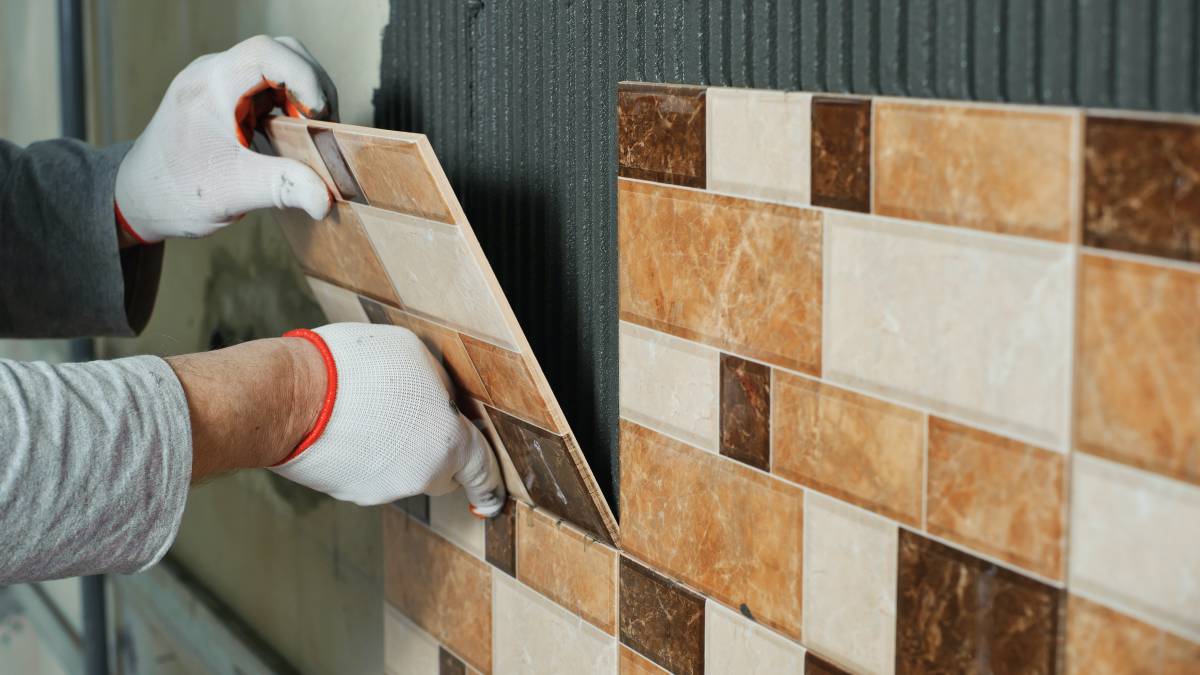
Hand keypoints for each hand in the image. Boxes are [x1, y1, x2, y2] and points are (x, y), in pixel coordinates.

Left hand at [115, 35, 337, 242]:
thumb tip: (324, 198)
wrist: (139, 198)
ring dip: (305, 95)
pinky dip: (292, 106)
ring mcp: (222, 84)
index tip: (320, 116)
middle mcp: (214, 74)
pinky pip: (271, 87)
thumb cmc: (175, 191)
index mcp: (210, 85)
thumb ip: (282, 188)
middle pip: (280, 52)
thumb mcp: (233, 192)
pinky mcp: (229, 99)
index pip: (267, 53)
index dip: (304, 78)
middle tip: (323, 126)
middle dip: (312, 84)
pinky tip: (295, 137)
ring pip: (279, 67)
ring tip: (312, 133)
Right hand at [270, 323, 506, 513]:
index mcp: (448, 443)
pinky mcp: (350, 493)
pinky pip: (372, 475)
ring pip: (405, 473)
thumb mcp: (416, 355)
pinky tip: (348, 425)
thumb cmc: (357, 368)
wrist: (291, 395)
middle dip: (438, 452)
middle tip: (415, 417)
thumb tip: (441, 402)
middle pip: (443, 472)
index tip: (492, 501)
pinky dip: (368, 456)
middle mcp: (421, 475)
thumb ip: (440, 386)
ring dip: (398, 450)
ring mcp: (383, 489)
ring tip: (369, 409)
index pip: (482, 471)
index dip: (489, 485)